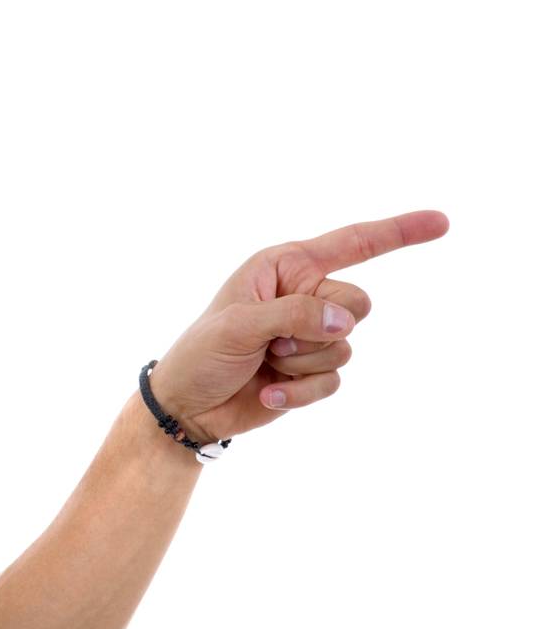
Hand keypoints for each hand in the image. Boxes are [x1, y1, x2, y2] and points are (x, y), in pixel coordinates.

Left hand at [148, 210, 448, 445]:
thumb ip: (295, 314)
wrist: (186, 406)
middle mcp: (304, 295)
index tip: (442, 222)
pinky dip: (299, 391)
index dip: (398, 232)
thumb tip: (347, 321)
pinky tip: (267, 392)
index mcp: (285, 267)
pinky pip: (334, 381)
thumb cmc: (200, 354)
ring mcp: (311, 334)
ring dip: (300, 362)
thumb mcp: (238, 325)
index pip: (352, 244)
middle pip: (359, 304)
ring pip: (346, 346)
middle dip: (316, 328)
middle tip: (270, 340)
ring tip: (262, 362)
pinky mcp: (313, 371)